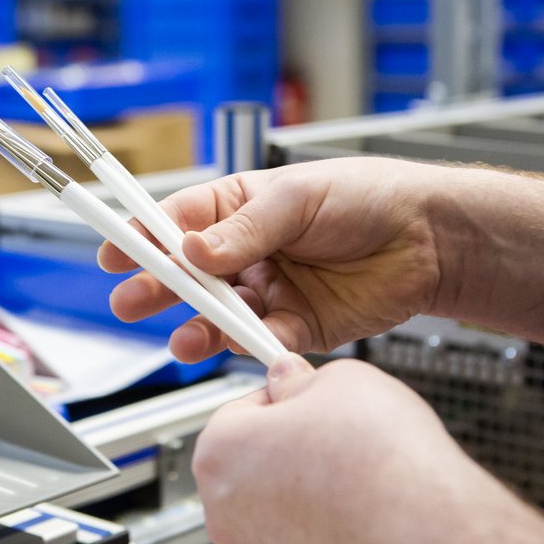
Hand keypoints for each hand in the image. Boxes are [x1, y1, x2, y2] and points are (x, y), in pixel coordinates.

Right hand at [98, 158, 443, 361]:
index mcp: (241, 207)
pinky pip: (261, 339)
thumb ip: (244, 231)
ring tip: (181, 340)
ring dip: (196, 326)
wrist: (430, 239)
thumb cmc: (368, 197)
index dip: (143, 237)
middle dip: (158, 287)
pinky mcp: (296, 325)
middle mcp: (248, 251)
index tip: (113, 251)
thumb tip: (193, 251)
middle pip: (190, 273)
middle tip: (130, 301)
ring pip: (220, 313)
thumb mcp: (298, 200)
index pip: (180, 221)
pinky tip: (234, 346)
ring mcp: (270, 290)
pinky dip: (246, 345)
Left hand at [192, 354, 492, 543]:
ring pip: (275, 495)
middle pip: (252, 456)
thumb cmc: (379, 462)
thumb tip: (289, 380)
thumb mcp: (340, 380)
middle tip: (336, 428)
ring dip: (306, 477)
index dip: (282, 396)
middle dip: (290, 439)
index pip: (238, 407)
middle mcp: (223, 509)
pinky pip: (301, 529)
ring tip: (355, 466)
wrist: (425, 538)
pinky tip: (359, 501)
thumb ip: (300, 378)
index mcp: (218, 452)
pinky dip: (323, 514)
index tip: (308, 395)